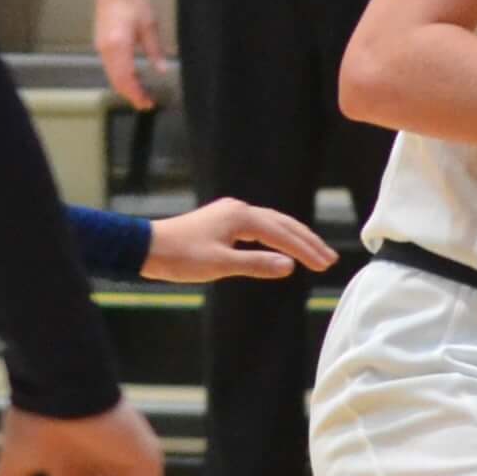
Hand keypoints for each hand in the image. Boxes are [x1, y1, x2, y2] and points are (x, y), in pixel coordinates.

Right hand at [94, 0, 166, 110]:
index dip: (137, 94)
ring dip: (125, 86)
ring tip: (141, 93)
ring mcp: (100, 46)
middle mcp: (106, 49)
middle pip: (117, 81)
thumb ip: (155, 51)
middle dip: (131, 94)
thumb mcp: (150, 25)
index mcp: (119, 45)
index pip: (127, 79)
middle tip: (146, 103)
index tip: (148, 103)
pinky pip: (109, 66)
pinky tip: (131, 77)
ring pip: (111, 75)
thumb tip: (162, 70)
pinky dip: (119, 76)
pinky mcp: (100, 42)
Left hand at [142, 200, 337, 284]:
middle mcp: (239, 209)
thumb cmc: (180, 257)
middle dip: (307, 241)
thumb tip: (289, 266)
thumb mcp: (220, 265)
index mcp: (241, 217)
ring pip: (272, 224)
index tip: (325, 265)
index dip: (306, 250)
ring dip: (294, 239)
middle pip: (282, 224)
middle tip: (330, 258)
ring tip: (314, 252)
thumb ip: (256, 265)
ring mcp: (230, 213)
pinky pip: (259, 227)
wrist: (147, 247)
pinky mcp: (223, 221)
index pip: (282, 234)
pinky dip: (276, 237)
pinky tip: (281, 247)